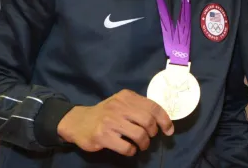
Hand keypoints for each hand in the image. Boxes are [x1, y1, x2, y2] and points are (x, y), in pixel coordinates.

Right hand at [57, 89, 173, 155]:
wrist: (78, 122)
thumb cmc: (105, 113)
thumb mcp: (121, 103)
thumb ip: (138, 107)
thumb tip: (162, 120)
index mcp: (126, 97)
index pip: (153, 106)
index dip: (164, 120)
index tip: (169, 130)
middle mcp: (118, 106)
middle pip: (148, 121)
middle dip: (153, 132)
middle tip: (150, 138)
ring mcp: (109, 121)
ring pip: (139, 134)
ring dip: (144, 143)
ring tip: (141, 145)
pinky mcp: (102, 136)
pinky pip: (126, 147)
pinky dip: (132, 151)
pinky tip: (129, 149)